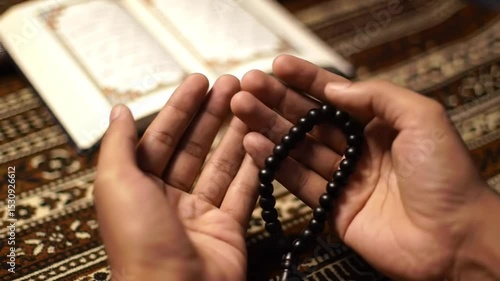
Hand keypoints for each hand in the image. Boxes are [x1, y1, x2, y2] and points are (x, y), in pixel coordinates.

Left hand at [94, 74, 258, 280]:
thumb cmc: (138, 244)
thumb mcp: (116, 185)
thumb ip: (118, 145)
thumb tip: (117, 111)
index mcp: (138, 188)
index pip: (161, 138)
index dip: (180, 108)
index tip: (199, 82)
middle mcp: (169, 199)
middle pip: (194, 147)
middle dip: (212, 114)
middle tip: (232, 86)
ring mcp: (200, 214)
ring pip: (221, 165)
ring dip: (235, 134)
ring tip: (250, 105)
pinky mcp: (227, 228)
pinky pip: (243, 191)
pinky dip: (253, 167)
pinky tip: (261, 141)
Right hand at [231, 55, 498, 280]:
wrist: (454, 239)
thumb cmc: (446, 176)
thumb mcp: (422, 118)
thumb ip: (378, 96)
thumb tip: (335, 87)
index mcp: (379, 125)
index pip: (334, 96)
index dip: (306, 80)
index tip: (278, 66)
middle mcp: (358, 149)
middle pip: (310, 121)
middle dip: (278, 101)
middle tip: (248, 87)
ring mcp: (343, 179)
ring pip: (298, 149)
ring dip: (269, 128)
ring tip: (241, 110)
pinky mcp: (332, 208)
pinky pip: (299, 182)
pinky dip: (275, 164)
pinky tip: (254, 144)